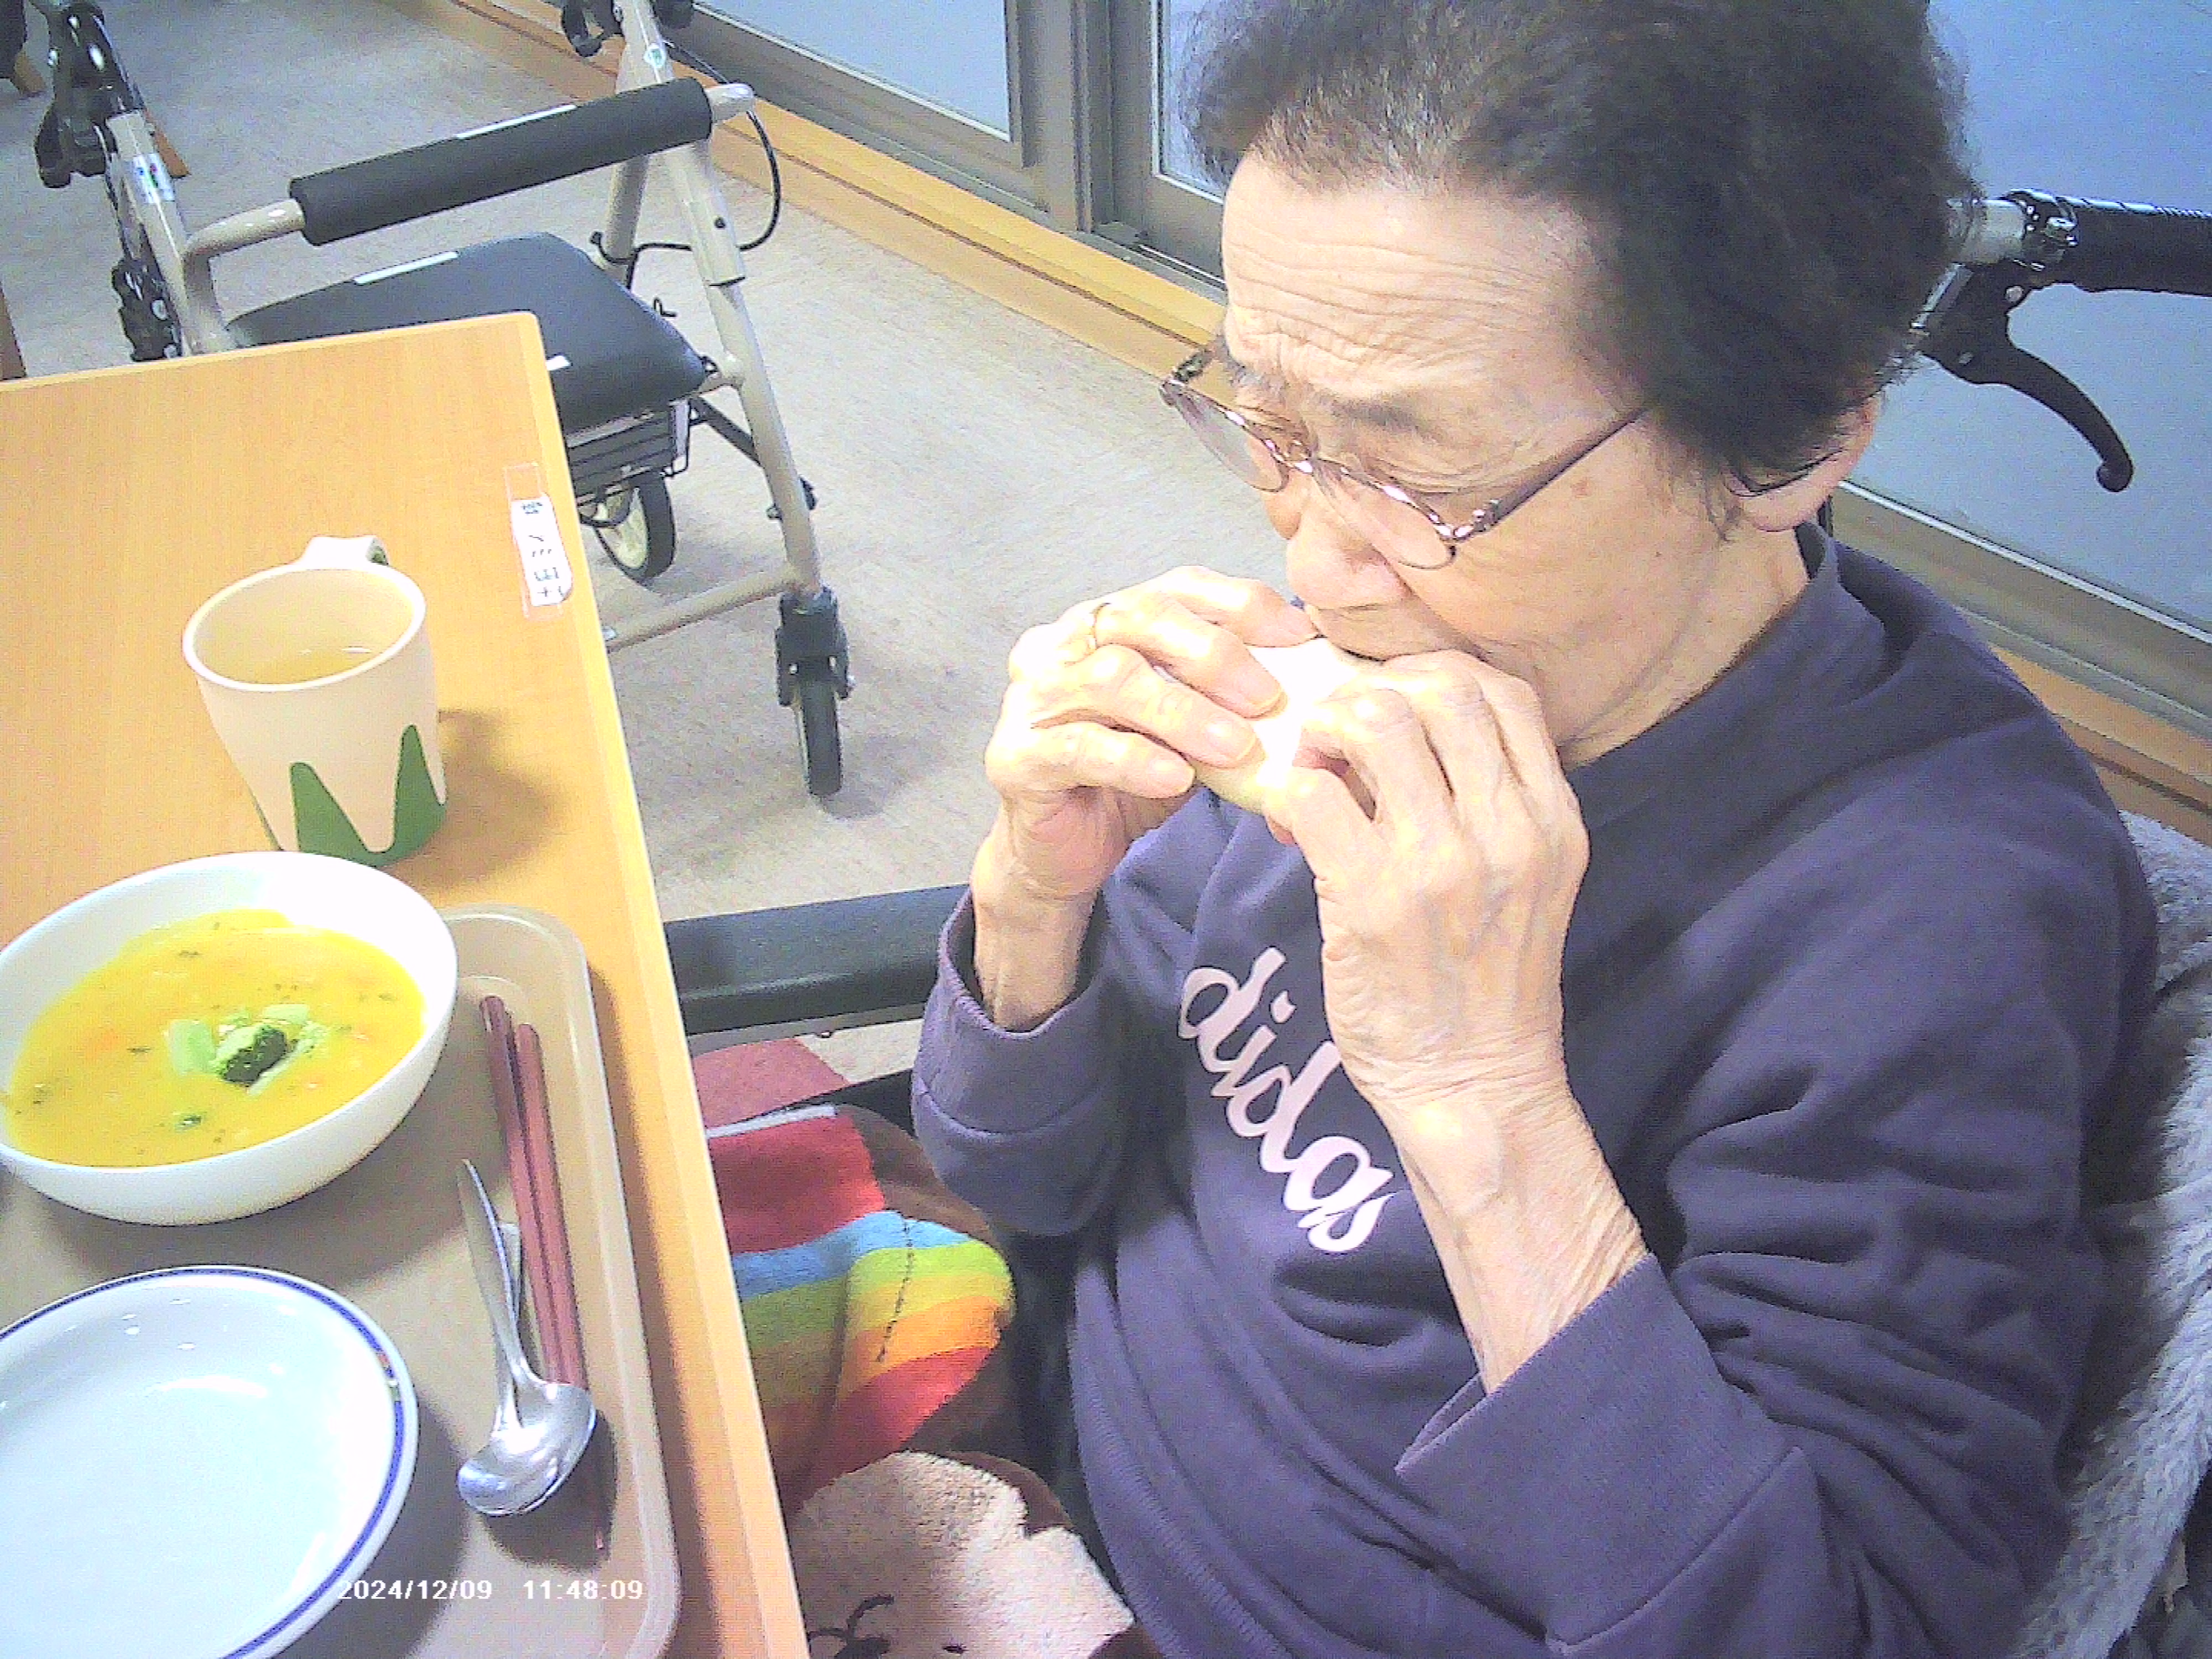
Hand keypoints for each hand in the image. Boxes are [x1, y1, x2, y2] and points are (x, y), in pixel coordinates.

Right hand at [977, 567, 1317, 911]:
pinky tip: (1175, 777)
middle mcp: (1060, 644)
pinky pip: (1079, 748)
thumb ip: (1225, 691)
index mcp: (1103, 621)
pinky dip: (1135, 759)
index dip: (1238, 604)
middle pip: (1139, 619)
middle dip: (1213, 654)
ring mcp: (1031, 697)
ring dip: (1183, 712)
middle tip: (1267, 697)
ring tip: (1235, 746)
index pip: (1173, 588)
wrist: (1063, 851)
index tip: (1296, 638)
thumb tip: (1310, 666)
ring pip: (1112, 680)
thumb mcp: (1189, 725)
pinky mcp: (1015, 756)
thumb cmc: (1130, 777)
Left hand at [1273, 651, 1590, 1146]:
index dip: (1433, 676)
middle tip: (1341, 735)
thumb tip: (1401, 725)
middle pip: (1440, 689)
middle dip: (1376, 692)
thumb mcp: (1526, 880)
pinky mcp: (1372, 901)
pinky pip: (1315, 795)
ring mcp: (1441, 864)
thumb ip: (1489, 802)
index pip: (1502, 692)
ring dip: (1326, 733)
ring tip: (1315, 772)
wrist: (1473, 1085)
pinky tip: (1292, 824)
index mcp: (1552, 819)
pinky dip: (1292, 792)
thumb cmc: (1487, 983)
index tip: (1394, 707)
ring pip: (1375, 723)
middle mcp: (1507, 830)